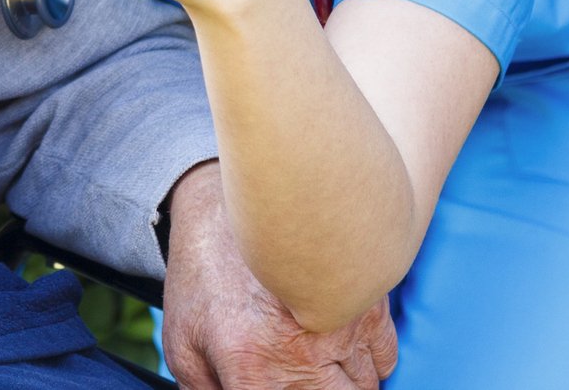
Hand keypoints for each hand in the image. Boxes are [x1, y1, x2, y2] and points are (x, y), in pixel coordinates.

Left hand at [162, 163, 397, 389]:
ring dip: (343, 384)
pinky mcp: (368, 304)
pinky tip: (337, 344)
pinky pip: (385, 360)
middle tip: (295, 372)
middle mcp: (302, 356)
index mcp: (252, 369)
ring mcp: (341, 330)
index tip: (265, 380)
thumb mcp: (184, 340)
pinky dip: (367, 362)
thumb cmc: (205, 273)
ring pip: (364, 389)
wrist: (235, 198)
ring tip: (309, 362)